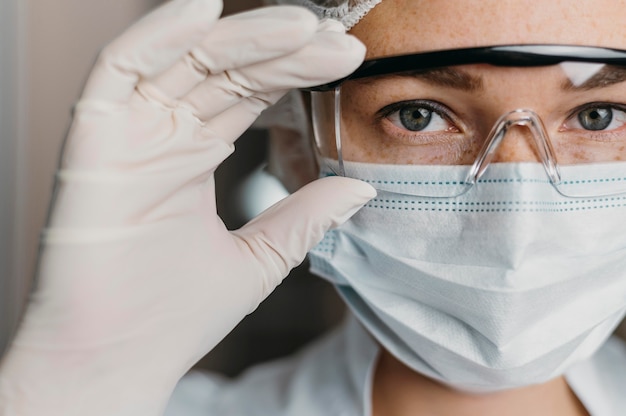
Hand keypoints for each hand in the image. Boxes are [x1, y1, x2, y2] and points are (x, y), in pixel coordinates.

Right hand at [0, 1, 373, 413]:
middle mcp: (161, 134)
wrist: (118, 360)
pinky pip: (119, 71)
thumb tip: (361, 189)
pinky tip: (204, 12)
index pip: (249, 92)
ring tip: (301, 25)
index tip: (347, 57)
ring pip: (184, 60)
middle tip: (337, 38)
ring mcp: (127, 132)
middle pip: (225, 69)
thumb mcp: (259, 259)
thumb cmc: (174, 316)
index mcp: (194, 155)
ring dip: (241, 36)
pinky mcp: (91, 139)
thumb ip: (304, 217)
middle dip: (282, 49)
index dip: (295, 69)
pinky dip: (158, 36)